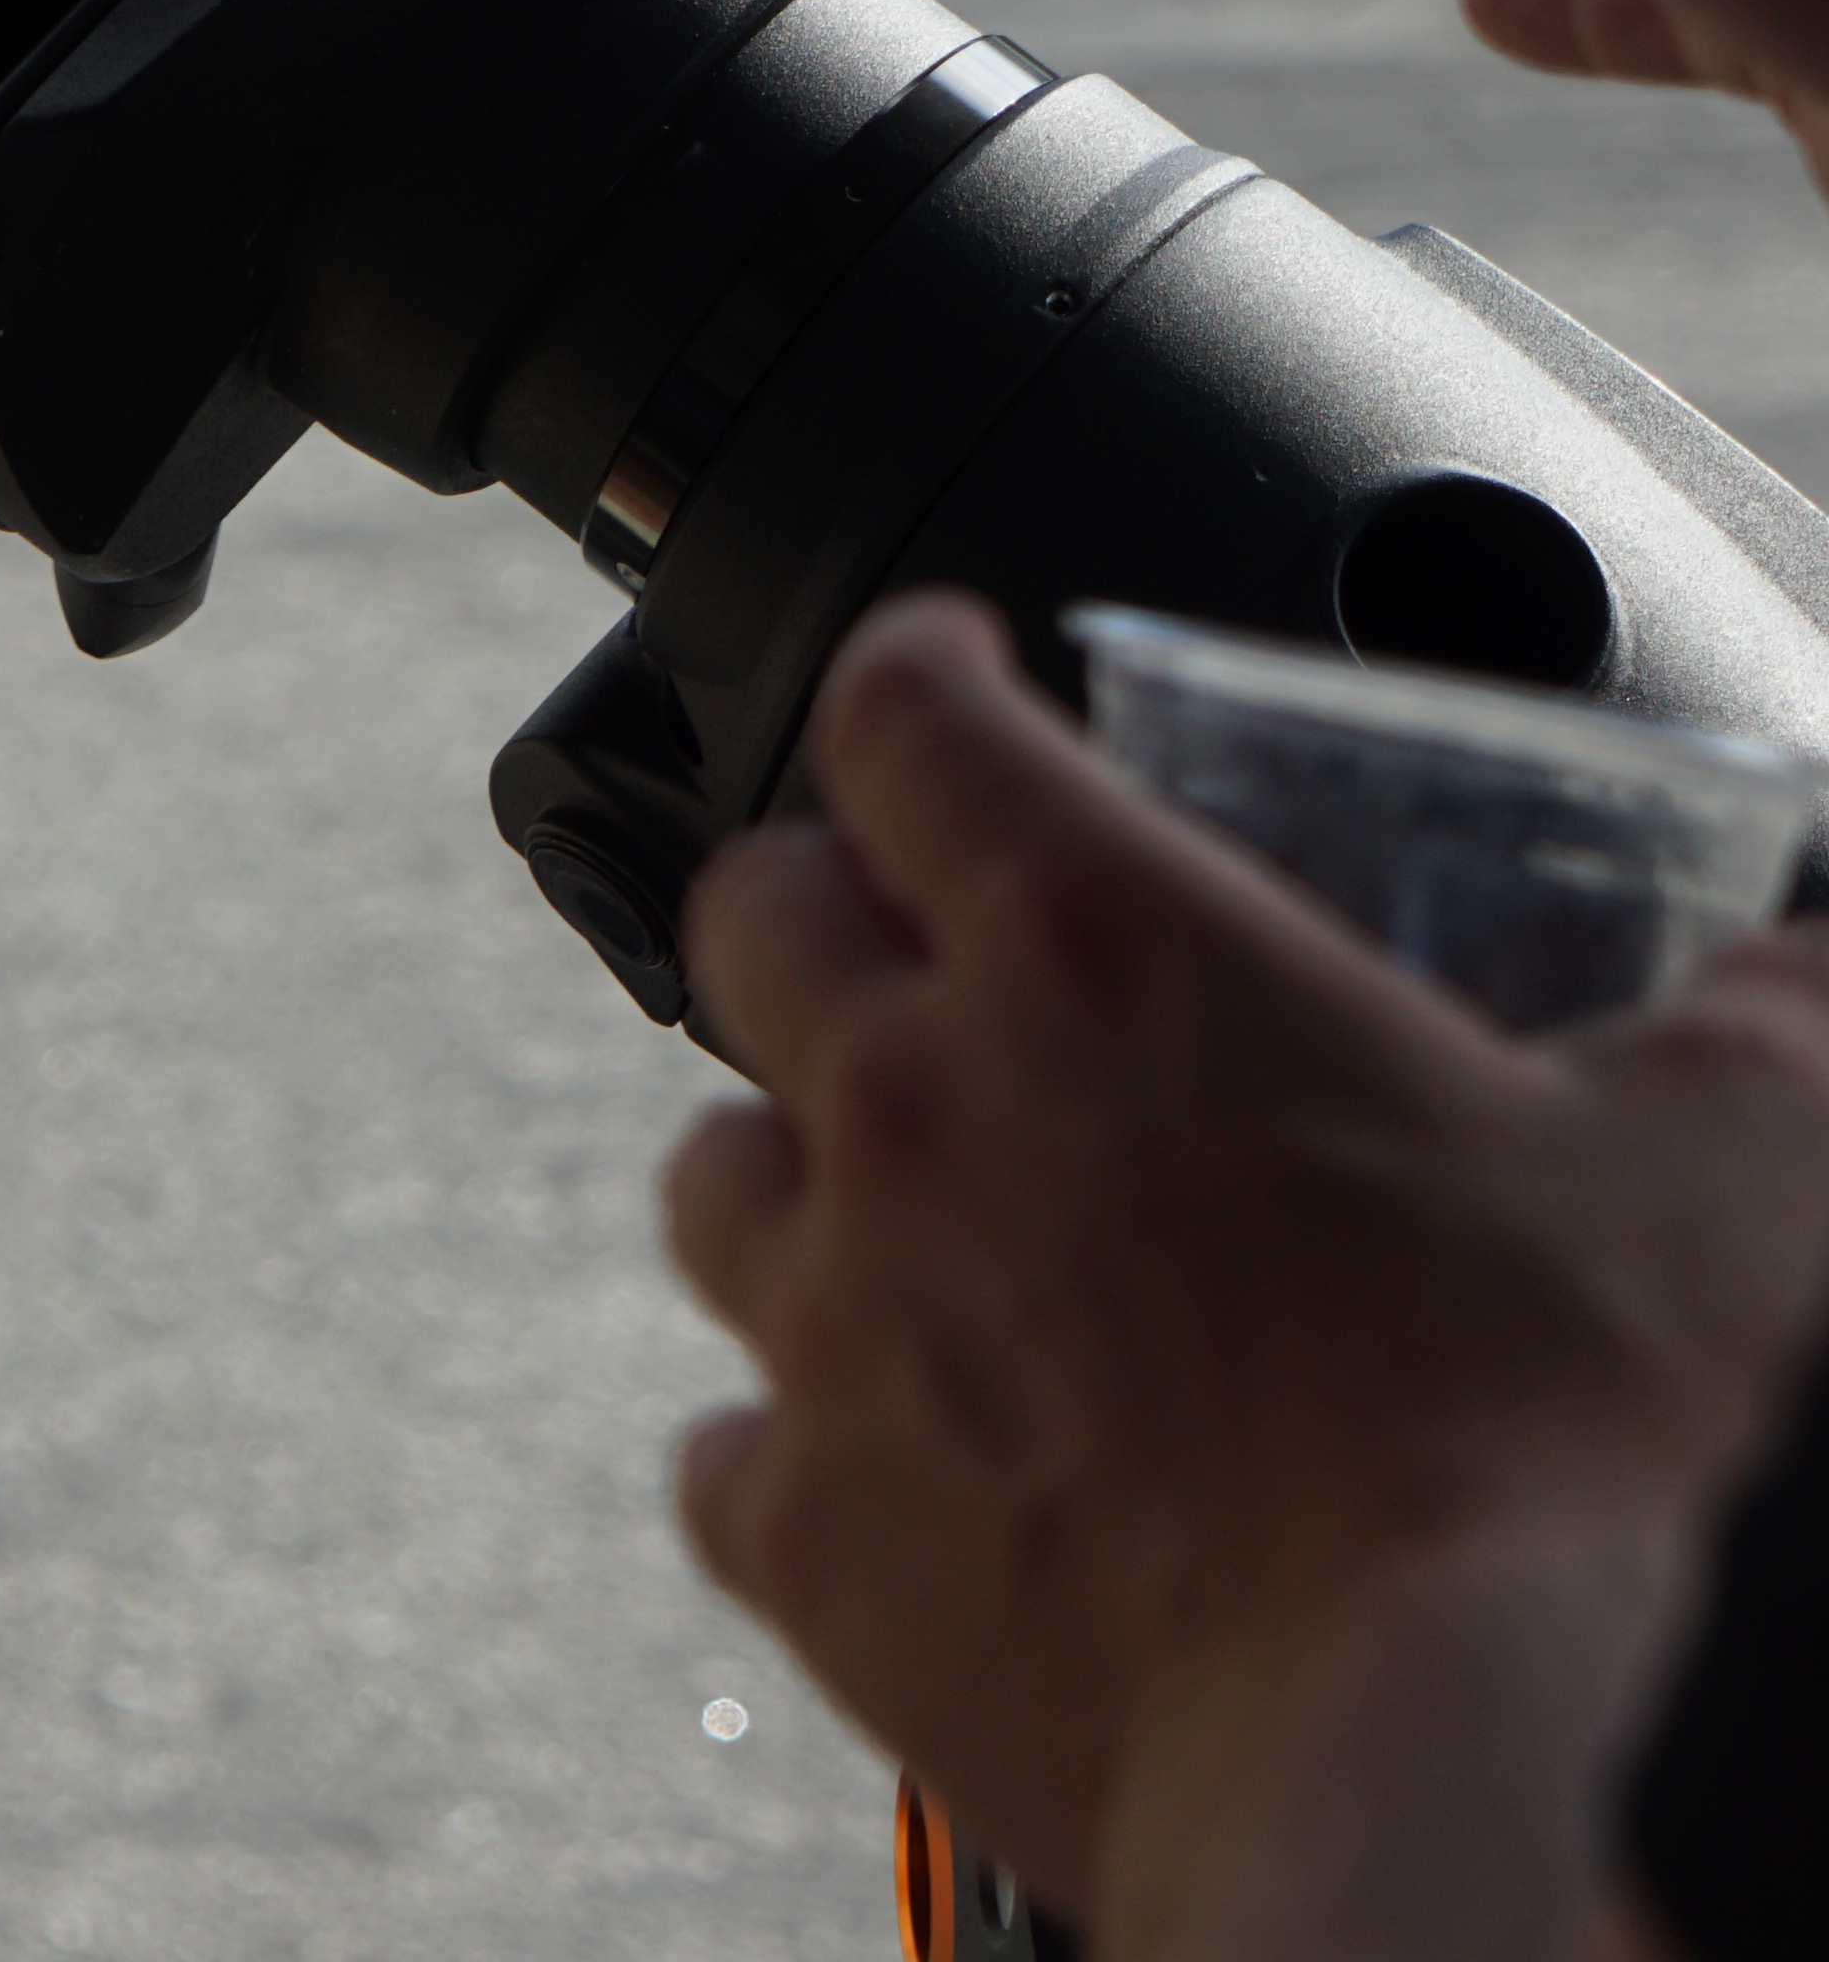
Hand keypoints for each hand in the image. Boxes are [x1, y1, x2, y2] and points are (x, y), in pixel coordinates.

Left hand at [659, 596, 1828, 1952]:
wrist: (1453, 1764)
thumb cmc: (1574, 1456)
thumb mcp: (1734, 1166)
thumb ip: (1756, 1027)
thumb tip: (1799, 975)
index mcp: (1101, 957)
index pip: (910, 719)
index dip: (918, 670)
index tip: (942, 673)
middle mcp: (914, 1111)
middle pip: (756, 920)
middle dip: (827, 901)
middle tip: (917, 940)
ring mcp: (832, 1326)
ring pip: (713, 1172)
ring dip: (795, 1167)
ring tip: (905, 1207)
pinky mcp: (811, 1534)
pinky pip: (725, 1448)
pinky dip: (795, 1439)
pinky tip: (891, 1456)